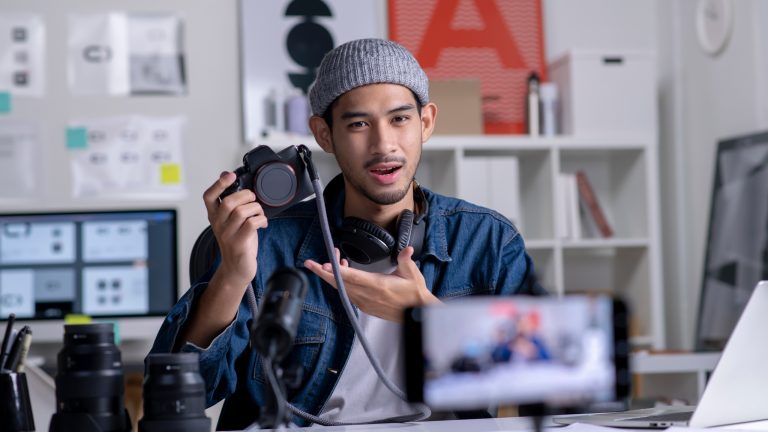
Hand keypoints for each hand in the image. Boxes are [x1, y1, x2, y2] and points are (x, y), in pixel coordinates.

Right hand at [202, 172, 267, 287]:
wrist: (237, 268)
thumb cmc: (238, 241)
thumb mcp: (232, 220)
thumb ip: (231, 202)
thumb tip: (226, 176)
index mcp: (214, 216)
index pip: (208, 197)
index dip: (218, 184)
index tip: (230, 175)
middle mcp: (218, 224)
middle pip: (229, 202)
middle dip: (246, 196)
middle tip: (254, 200)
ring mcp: (227, 235)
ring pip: (242, 212)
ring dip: (256, 208)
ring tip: (260, 214)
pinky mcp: (239, 244)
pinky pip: (251, 224)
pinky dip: (261, 220)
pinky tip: (263, 223)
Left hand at [304, 247, 439, 321]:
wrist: (416, 312)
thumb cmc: (414, 294)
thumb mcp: (412, 274)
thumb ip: (406, 260)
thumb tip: (406, 249)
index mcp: (378, 286)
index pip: (350, 277)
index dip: (334, 271)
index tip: (322, 265)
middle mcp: (368, 296)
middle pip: (340, 284)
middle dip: (324, 273)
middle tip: (311, 264)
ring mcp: (365, 303)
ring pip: (342, 289)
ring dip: (334, 276)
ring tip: (333, 261)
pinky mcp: (365, 306)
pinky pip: (348, 294)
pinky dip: (342, 283)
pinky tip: (344, 273)